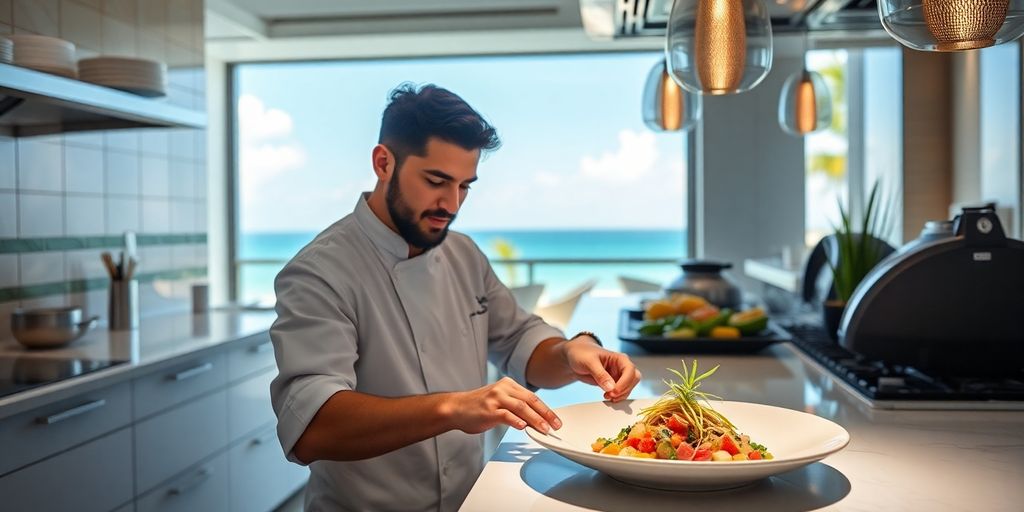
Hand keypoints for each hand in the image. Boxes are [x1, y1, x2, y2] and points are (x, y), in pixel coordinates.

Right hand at [447, 377, 561, 434]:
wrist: (455, 408)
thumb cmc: (478, 406)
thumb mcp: (500, 401)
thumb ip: (516, 407)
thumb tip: (536, 420)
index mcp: (508, 385)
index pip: (533, 397)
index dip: (546, 409)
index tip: (556, 421)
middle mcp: (503, 389)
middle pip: (530, 400)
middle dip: (545, 414)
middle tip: (555, 426)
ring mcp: (495, 398)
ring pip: (521, 407)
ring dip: (535, 419)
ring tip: (544, 429)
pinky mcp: (488, 410)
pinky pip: (505, 414)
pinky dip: (515, 421)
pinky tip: (523, 427)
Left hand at [564, 337, 640, 401]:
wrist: (574, 357)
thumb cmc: (582, 354)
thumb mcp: (589, 362)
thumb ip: (600, 374)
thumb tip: (611, 387)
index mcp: (619, 358)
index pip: (630, 371)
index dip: (625, 382)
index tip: (614, 391)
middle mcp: (622, 367)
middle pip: (634, 379)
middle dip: (625, 389)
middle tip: (611, 396)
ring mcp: (618, 376)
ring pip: (629, 388)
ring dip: (621, 395)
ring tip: (607, 397)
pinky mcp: (613, 384)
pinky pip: (621, 393)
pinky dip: (617, 397)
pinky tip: (608, 398)